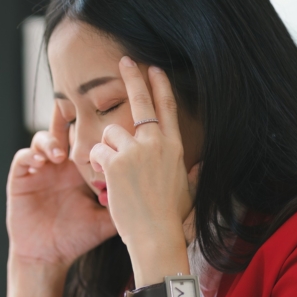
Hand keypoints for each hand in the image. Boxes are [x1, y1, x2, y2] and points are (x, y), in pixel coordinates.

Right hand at [7, 105, 116, 269]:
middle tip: (77, 121)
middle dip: (68, 121)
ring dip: (50, 141)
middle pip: (63, 131)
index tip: (108, 127)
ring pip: (42, 140)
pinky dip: (30, 155)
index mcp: (81, 171)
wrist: (48, 257)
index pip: (87, 140)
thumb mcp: (105, 219)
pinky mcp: (20, 180)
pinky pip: (22, 158)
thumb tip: (153, 191)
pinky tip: (41, 162)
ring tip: (59, 155)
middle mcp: (60, 166)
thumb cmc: (77, 239)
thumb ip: (123, 202)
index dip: (94, 129)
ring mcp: (39, 171)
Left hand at [88, 57, 194, 262]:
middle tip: (125, 61)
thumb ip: (191, 174)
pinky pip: (97, 151)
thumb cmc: (169, 219)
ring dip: (106, 149)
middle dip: (133, 78)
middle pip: (142, 102)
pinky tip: (104, 178)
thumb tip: (201, 165)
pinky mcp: (116, 161)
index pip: (168, 109)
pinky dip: (95, 163)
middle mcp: (157, 144)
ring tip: (113, 173)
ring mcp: (136, 150)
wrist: (155, 236)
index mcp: (174, 148)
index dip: (160, 86)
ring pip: (110, 133)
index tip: (154, 69)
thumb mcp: (186, 191)